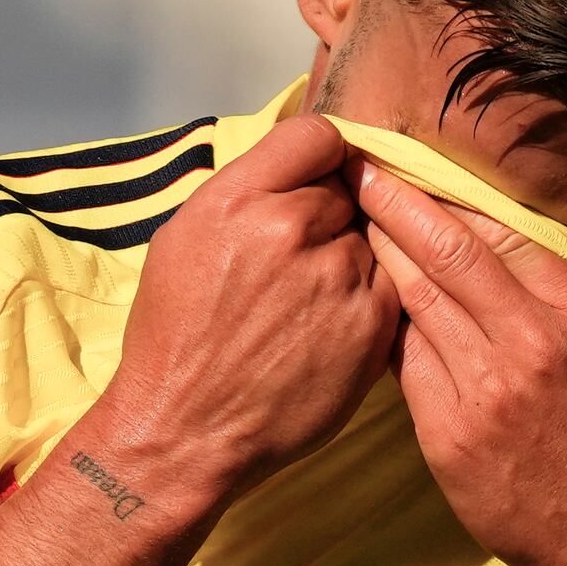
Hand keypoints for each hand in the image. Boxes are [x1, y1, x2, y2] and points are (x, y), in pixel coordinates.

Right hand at [95, 115, 403, 501]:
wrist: (185, 430)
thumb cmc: (176, 337)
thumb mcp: (183, 240)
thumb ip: (245, 194)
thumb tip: (295, 170)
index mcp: (237, 199)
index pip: (316, 135)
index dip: (319, 158)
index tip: (314, 182)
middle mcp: (291, 227)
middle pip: (346, 189)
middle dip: (328, 218)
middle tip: (296, 264)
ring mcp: (337, 276)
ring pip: (370, 239)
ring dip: (348, 262)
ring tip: (305, 307)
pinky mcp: (371, 324)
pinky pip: (390, 285)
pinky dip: (366, 301)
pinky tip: (327, 331)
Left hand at [359, 162, 566, 565]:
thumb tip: (512, 242)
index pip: (502, 234)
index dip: (451, 199)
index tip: (417, 173)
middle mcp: (533, 341)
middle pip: (449, 252)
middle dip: (397, 205)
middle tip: (359, 170)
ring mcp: (486, 387)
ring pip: (418, 301)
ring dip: (381, 258)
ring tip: (351, 222)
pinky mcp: (449, 430)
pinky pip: (407, 362)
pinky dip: (388, 328)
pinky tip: (365, 303)